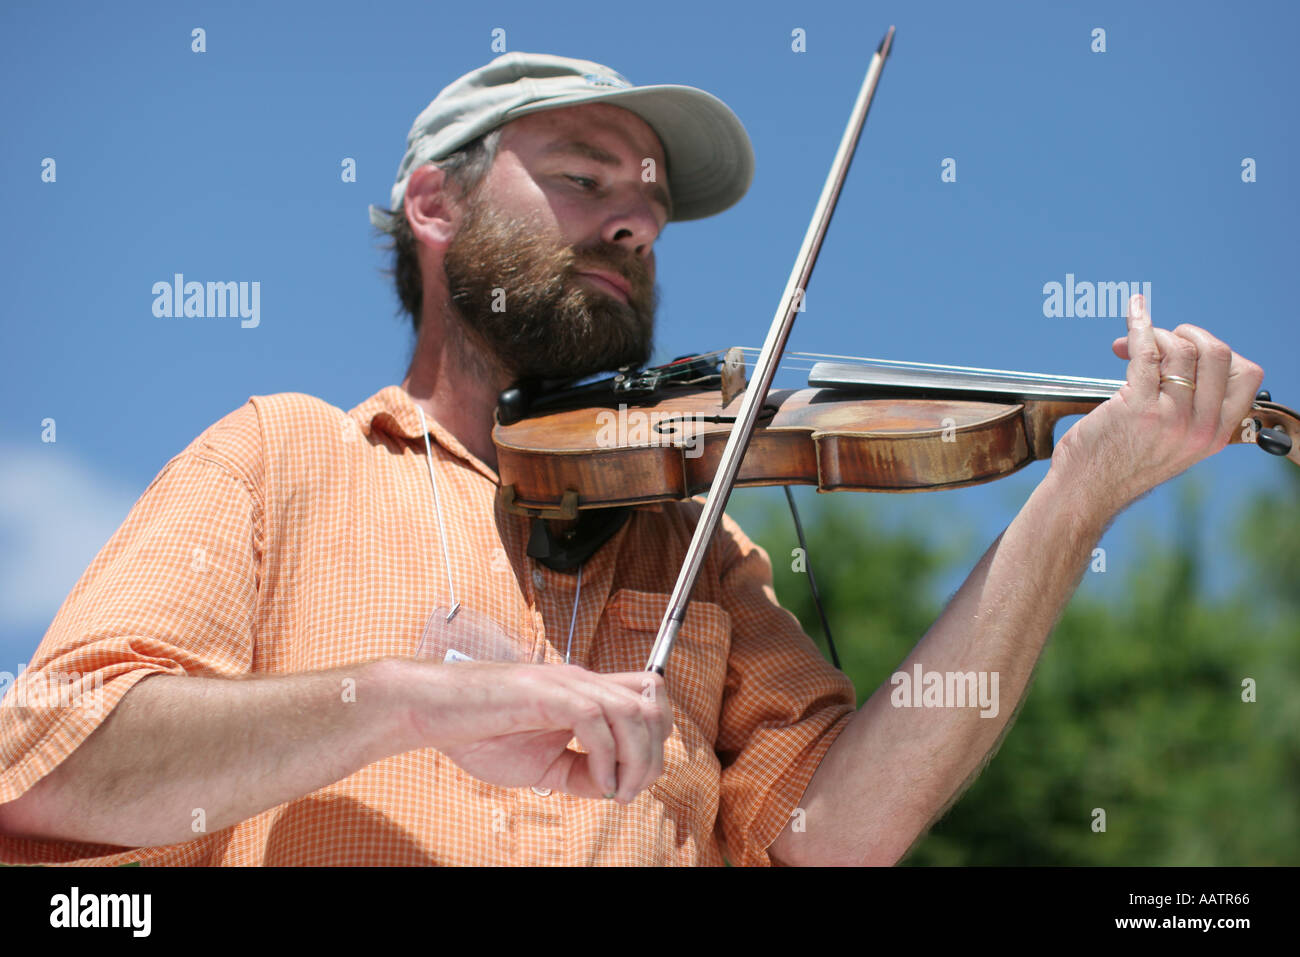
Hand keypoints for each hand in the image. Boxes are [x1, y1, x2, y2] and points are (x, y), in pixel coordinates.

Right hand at [401, 661, 671, 803]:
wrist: (431, 711)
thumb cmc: (478, 731)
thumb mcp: (541, 764)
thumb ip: (579, 772)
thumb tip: (613, 787)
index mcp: (584, 693)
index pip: (648, 699)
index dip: (655, 741)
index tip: (632, 781)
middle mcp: (582, 682)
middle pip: (654, 703)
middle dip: (654, 754)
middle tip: (630, 791)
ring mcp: (565, 684)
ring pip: (633, 711)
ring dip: (636, 760)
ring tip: (617, 792)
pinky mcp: (545, 694)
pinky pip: (596, 719)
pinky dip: (606, 758)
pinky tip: (595, 783)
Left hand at [1050, 293, 1263, 515]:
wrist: (1086, 493)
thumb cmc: (1119, 464)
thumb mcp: (1173, 445)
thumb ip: (1190, 412)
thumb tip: (1185, 356)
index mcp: (1215, 435)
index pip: (1247, 376)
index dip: (1220, 352)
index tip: (1189, 351)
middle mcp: (1201, 427)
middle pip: (1219, 353)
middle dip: (1190, 334)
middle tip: (1161, 340)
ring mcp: (1172, 418)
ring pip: (1183, 349)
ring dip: (1158, 333)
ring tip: (1133, 340)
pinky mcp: (1138, 408)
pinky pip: (1147, 352)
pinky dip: (1139, 326)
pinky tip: (1132, 313)